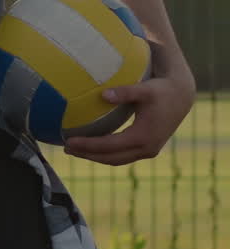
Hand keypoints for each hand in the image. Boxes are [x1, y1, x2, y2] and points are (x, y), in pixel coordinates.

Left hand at [63, 73, 195, 165]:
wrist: (182, 96)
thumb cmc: (161, 90)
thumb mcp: (143, 89)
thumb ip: (124, 92)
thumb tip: (102, 95)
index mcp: (143, 137)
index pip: (109, 146)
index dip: (88, 145)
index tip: (70, 141)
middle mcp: (146, 149)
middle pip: (110, 158)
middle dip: (88, 155)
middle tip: (67, 148)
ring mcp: (148, 151)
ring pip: (116, 160)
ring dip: (95, 157)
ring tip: (75, 150)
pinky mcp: (148, 148)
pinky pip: (122, 156)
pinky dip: (106, 154)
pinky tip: (92, 147)